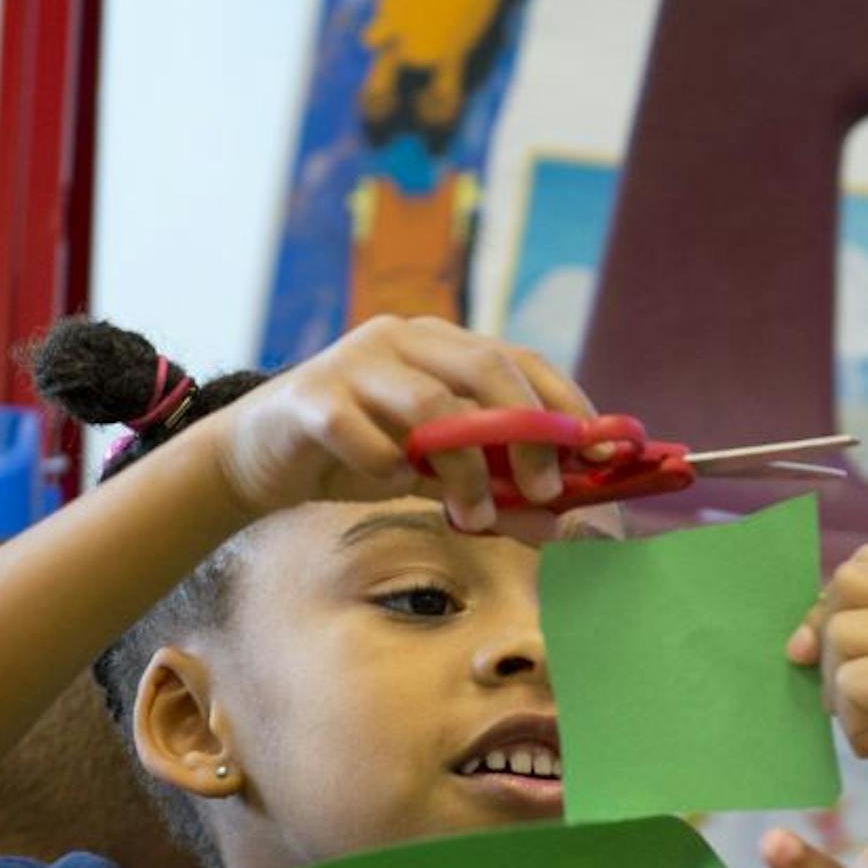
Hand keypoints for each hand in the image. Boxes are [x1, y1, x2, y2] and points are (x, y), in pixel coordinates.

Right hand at [202, 315, 596, 532]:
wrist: (260, 459)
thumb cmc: (360, 458)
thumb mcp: (437, 478)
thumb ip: (495, 492)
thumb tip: (559, 528)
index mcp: (443, 346)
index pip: (523, 361)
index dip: (569, 405)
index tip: (607, 455)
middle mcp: (404, 339)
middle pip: (487, 368)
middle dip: (529, 434)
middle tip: (545, 493)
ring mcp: (354, 361)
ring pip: (430, 403)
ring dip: (464, 469)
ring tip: (473, 517)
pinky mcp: (310, 397)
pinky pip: (362, 433)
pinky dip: (385, 465)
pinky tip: (389, 484)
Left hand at [789, 545, 867, 867]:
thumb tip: (798, 634)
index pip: (867, 565)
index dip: (832, 610)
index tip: (838, 668)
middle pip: (848, 580)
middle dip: (828, 642)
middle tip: (855, 702)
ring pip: (841, 634)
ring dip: (844, 695)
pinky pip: (852, 682)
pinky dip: (856, 726)